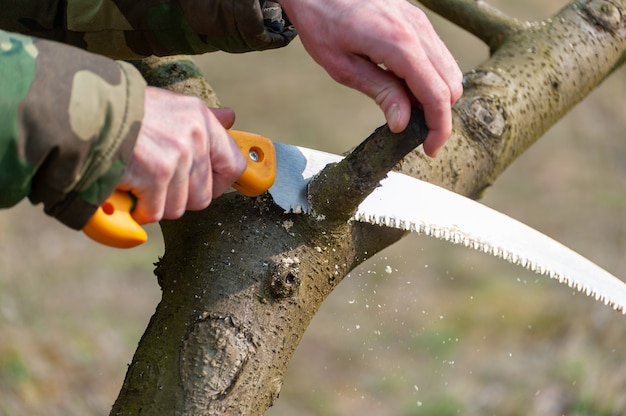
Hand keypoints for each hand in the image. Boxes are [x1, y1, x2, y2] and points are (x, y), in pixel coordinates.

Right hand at [118, 87, 245, 223]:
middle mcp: (194, 136)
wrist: (82, 111)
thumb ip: (201, 118)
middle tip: (156, 184)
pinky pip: (156, 212)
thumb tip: (231, 117)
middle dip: (178, 198)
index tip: (204, 188)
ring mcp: (177, 156)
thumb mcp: (168, 105)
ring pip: (179, 207)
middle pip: (203, 196)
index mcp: (200, 118)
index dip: (220, 185)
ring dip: (156, 203)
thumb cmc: (123, 112)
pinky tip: (127, 188)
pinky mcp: (156, 174)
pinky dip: (138, 208)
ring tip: (138, 181)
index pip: (234, 165)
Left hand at [277, 0, 462, 155]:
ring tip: (407, 110)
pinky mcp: (417, 21)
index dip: (439, 128)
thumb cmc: (322, 22)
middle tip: (414, 133)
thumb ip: (380, 92)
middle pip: (451, 85)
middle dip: (439, 115)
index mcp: (400, 45)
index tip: (430, 149)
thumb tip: (403, 123)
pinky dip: (430, 78)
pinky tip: (405, 87)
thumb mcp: (343, 66)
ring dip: (436, 96)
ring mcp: (420, 23)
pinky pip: (437, 56)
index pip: (436, 95)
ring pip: (449, 70)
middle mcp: (418, 31)